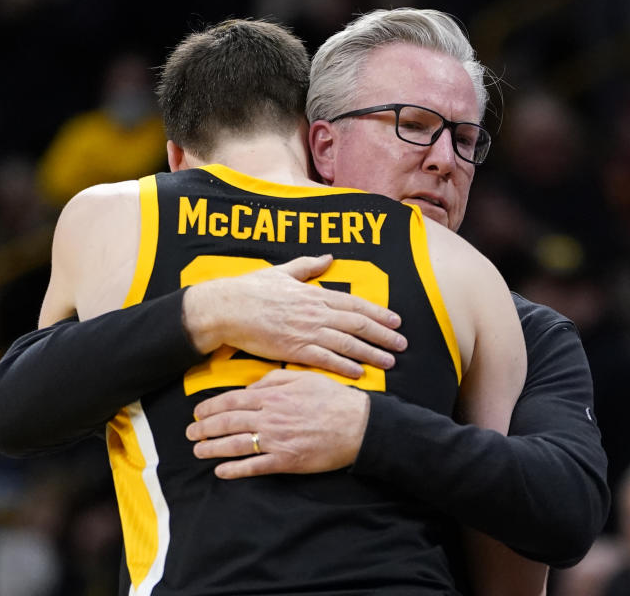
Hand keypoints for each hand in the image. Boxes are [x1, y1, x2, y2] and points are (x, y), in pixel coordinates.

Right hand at [183, 254, 405, 377]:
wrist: (227, 308)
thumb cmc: (251, 289)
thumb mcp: (282, 271)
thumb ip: (308, 266)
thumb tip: (328, 257)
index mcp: (315, 293)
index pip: (355, 304)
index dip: (379, 313)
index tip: (397, 320)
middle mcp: (316, 312)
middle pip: (358, 324)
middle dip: (384, 335)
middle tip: (403, 344)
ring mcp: (306, 332)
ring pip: (347, 343)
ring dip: (371, 352)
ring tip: (389, 361)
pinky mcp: (294, 350)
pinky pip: (325, 360)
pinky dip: (345, 366)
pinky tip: (360, 372)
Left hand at [185, 369, 369, 478]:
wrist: (357, 424)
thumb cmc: (333, 399)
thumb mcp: (303, 378)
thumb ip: (273, 381)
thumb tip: (250, 388)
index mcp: (272, 396)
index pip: (233, 401)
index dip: (212, 407)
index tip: (198, 412)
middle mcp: (270, 418)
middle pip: (228, 423)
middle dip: (205, 428)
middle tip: (190, 433)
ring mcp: (276, 441)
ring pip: (236, 445)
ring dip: (213, 448)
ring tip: (198, 450)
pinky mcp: (286, 461)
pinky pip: (254, 466)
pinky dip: (235, 470)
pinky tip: (221, 471)